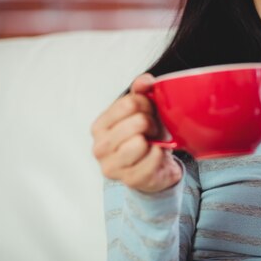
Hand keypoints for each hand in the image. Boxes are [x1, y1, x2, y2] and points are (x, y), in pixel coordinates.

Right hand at [91, 73, 182, 192]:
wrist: (154, 169)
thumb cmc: (145, 138)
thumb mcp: (141, 112)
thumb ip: (141, 93)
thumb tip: (145, 80)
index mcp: (100, 126)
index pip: (129, 103)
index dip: (147, 105)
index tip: (149, 113)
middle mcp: (100, 147)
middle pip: (138, 121)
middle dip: (152, 124)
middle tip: (153, 131)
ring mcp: (112, 166)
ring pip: (140, 142)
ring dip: (155, 141)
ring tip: (153, 144)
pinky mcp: (129, 179)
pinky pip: (152, 159)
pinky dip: (160, 155)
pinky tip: (156, 156)